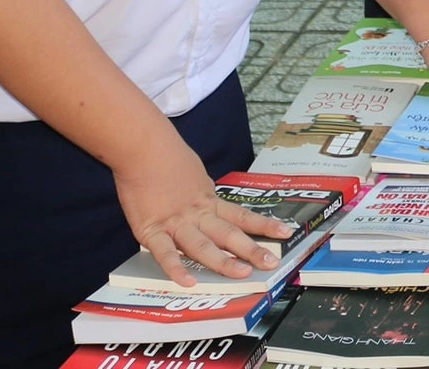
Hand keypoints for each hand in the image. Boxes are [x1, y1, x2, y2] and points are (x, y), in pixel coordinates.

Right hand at [116, 135, 291, 286]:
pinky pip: (165, 253)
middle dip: (251, 250)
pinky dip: (176, 268)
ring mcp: (176, 224)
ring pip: (202, 246)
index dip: (264, 225)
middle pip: (228, 235)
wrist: (143, 147)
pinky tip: (188, 282)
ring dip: (222, 261)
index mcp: (208, 202)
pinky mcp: (151, 231)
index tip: (285, 233)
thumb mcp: (195, 175)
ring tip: (242, 274)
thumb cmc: (167, 157)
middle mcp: (197, 214)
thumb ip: (201, 193)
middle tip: (271, 264)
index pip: (241, 216)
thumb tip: (208, 201)